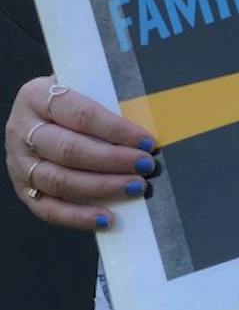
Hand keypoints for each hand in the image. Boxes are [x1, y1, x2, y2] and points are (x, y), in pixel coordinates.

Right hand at [5, 77, 156, 230]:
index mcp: (36, 96)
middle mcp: (21, 130)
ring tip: (135, 187)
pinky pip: (48, 209)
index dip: (116, 130)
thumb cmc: (74, 103)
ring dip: (102, 187)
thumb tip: (144, 133)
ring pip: (59, 180)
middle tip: (145, 165)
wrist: (43, 113)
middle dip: (113, 160)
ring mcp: (20, 162)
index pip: (80, 114)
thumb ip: (110, 103)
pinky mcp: (24, 189)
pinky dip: (78, 217)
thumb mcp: (87, 90)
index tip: (146, 141)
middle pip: (69, 150)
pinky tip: (107, 219)